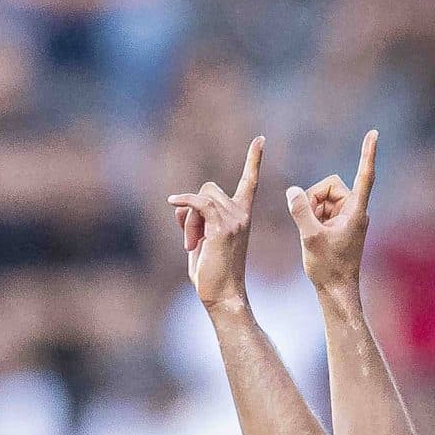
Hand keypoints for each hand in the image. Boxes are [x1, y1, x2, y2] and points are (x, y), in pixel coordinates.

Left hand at [168, 137, 263, 310]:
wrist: (222, 295)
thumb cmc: (211, 273)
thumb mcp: (201, 240)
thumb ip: (194, 219)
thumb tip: (179, 205)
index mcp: (242, 216)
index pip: (250, 182)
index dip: (254, 160)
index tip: (260, 139)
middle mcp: (242, 214)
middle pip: (209, 189)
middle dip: (193, 211)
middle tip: (192, 241)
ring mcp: (235, 220)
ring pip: (202, 199)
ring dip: (189, 220)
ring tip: (193, 245)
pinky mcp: (223, 227)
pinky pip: (199, 202)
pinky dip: (184, 202)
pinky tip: (173, 202)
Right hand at [287, 130, 377, 293]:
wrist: (336, 291)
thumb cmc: (328, 268)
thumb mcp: (309, 238)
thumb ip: (300, 211)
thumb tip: (292, 190)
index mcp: (356, 211)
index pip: (364, 175)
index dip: (367, 154)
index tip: (373, 134)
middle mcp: (355, 211)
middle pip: (330, 186)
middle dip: (314, 199)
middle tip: (309, 222)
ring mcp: (347, 218)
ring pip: (323, 199)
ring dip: (312, 210)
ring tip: (312, 234)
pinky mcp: (340, 225)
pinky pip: (322, 210)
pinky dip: (313, 218)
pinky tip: (312, 236)